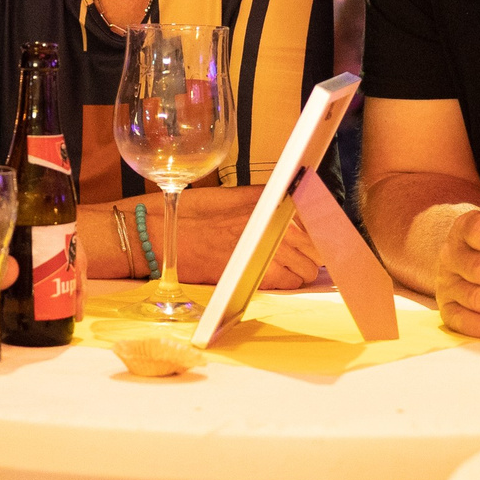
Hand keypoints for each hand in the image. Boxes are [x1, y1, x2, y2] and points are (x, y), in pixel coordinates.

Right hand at [157, 187, 323, 287]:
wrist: (163, 234)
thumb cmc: (189, 215)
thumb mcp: (231, 195)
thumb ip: (262, 200)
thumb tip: (287, 203)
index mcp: (268, 198)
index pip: (313, 213)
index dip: (316, 228)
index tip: (314, 236)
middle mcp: (274, 220)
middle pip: (316, 244)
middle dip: (310, 252)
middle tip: (296, 256)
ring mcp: (268, 246)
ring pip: (308, 267)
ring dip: (300, 270)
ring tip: (283, 269)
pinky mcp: (257, 273)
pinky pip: (290, 283)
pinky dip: (286, 283)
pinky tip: (272, 278)